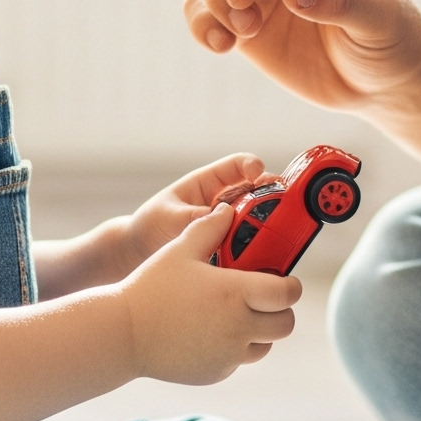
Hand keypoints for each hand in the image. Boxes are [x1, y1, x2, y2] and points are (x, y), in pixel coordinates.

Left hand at [114, 152, 268, 266]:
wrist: (137, 254)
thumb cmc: (150, 227)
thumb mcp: (169, 218)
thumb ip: (194, 217)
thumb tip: (220, 218)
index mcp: (208, 184)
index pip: (237, 166)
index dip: (252, 166)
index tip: (259, 172)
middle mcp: (223, 202)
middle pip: (257, 192)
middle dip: (272, 194)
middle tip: (283, 202)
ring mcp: (228, 225)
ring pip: (257, 219)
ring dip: (268, 222)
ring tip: (277, 228)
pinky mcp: (229, 248)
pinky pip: (249, 245)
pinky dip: (258, 248)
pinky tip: (263, 254)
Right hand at [118, 205, 302, 384]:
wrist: (123, 334)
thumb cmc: (151, 288)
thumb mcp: (180, 250)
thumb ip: (209, 228)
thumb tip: (229, 211)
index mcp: (236, 292)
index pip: (288, 294)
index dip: (290, 286)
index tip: (282, 280)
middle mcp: (239, 327)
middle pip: (285, 323)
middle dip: (280, 310)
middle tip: (262, 298)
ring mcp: (229, 354)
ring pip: (265, 345)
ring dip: (260, 331)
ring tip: (236, 315)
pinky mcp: (216, 373)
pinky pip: (238, 360)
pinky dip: (235, 349)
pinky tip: (211, 333)